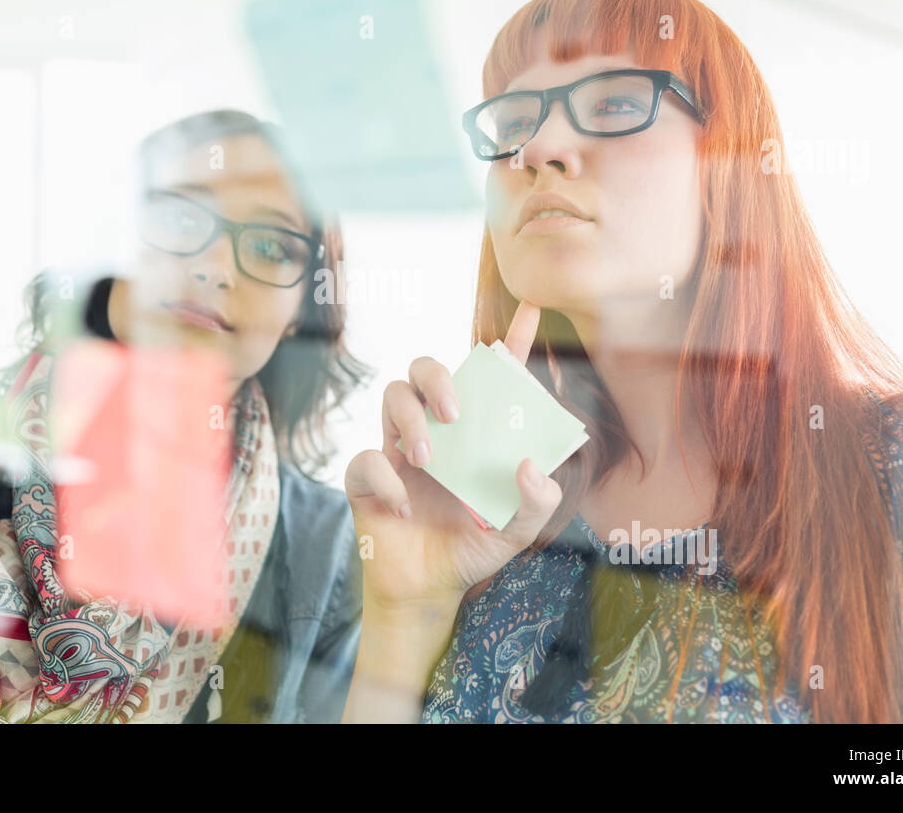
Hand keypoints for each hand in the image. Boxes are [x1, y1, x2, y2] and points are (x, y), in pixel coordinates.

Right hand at [343, 300, 563, 614]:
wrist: (426, 592)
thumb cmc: (470, 549)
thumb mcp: (517, 532)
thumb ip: (536, 503)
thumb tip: (530, 465)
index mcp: (473, 433)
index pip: (491, 377)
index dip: (511, 340)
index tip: (533, 310)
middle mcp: (434, 430)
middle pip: (424, 369)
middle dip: (438, 378)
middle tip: (456, 413)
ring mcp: (396, 449)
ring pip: (391, 396)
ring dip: (411, 422)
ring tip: (429, 460)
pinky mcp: (367, 478)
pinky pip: (366, 458)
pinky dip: (387, 480)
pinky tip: (405, 509)